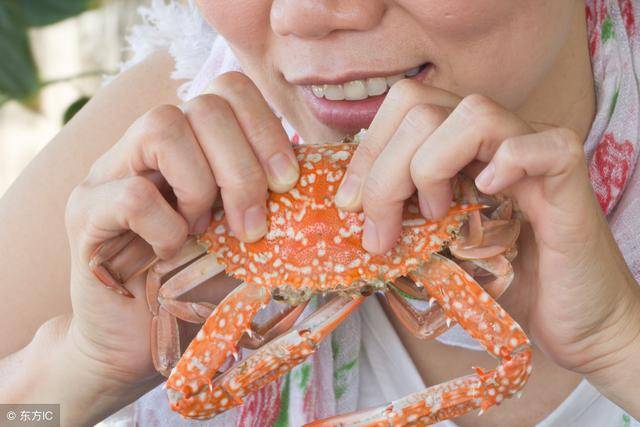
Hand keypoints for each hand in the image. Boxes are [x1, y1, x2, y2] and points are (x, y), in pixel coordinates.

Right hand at [63, 72, 298, 407]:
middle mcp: (145, 145)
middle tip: (253, 227)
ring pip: (163, 127)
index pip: (229, 89)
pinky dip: (167, 228)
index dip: (266, 127)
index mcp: (190, 144)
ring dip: (201, 188)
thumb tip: (323, 186)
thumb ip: (271, 205)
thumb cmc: (196, 287)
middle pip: (204, 105)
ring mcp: (109, 171)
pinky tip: (169, 253)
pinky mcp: (84, 211)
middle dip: (244, 169)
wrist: (135, 341)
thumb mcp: (245, 240)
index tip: (286, 182)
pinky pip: (136, 195)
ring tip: (201, 232)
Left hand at [335, 80, 639, 403]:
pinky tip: (491, 194)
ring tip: (437, 215)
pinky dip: (509, 163)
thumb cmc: (504, 282)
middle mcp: (495, 138)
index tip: (347, 206)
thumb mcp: (435, 246)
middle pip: (423, 108)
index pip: (403, 108)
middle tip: (381, 233)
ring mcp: (534, 152)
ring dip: (433, 167)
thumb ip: (400, 220)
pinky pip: (540, 146)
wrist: (573, 320)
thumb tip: (346, 213)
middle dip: (384, 173)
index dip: (366, 153)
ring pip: (474, 113)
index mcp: (460, 146)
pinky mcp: (570, 180)